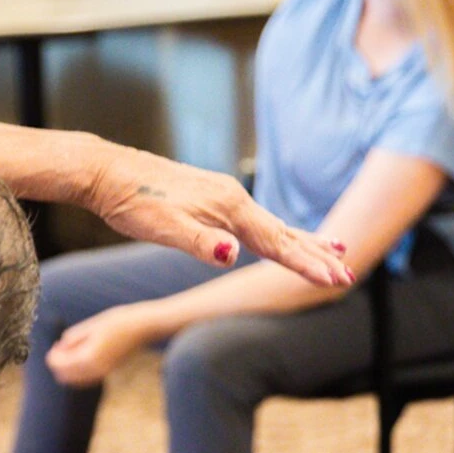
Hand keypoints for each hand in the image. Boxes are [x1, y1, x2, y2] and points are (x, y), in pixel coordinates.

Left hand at [45, 305, 158, 386]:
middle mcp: (95, 370)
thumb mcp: (89, 327)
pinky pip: (86, 378)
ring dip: (67, 368)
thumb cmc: (117, 321)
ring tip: (71, 350)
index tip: (56, 344)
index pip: (59, 366)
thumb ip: (72, 339)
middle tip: (61, 348)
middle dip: (58, 364)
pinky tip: (82, 354)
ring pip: (74, 380)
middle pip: (64, 377)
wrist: (142, 327)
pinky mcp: (108, 371)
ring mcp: (103, 372)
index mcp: (89, 358)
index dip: (53, 356)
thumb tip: (60, 347)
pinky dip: (78, 370)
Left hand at [85, 143, 352, 287]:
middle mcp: (232, 198)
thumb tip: (232, 256)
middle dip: (314, 255)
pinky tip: (273, 232)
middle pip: (282, 232)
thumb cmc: (131, 202)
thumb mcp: (162, 227)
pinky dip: (273, 229)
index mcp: (229, 208)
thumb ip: (199, 242)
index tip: (336, 280)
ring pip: (269, 223)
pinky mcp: (209, 197)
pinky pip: (251, 218)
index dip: (306, 264)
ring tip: (332, 247)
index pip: (276, 243)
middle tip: (348, 274)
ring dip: (301, 239)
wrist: (105, 172)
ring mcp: (222, 195)